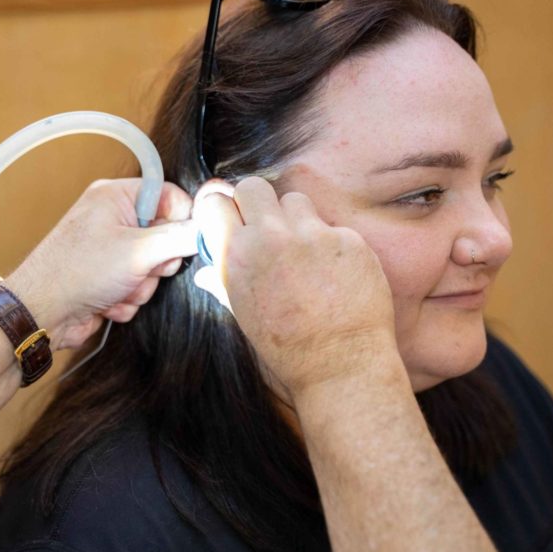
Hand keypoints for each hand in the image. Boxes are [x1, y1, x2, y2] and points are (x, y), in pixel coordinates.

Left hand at [7, 178, 196, 349]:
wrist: (41, 313)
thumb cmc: (76, 273)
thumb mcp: (139, 250)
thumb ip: (180, 237)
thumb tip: (207, 229)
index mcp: (116, 196)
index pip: (170, 196)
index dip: (181, 221)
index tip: (183, 241)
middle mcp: (112, 219)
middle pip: (165, 236)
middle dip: (157, 263)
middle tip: (142, 269)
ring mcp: (110, 251)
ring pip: (153, 268)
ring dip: (141, 286)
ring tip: (117, 288)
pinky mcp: (108, 279)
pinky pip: (137, 287)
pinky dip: (127, 299)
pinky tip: (107, 301)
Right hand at [193, 176, 396, 398]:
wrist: (340, 365)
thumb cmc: (286, 348)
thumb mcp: (243, 316)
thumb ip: (223, 283)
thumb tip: (204, 274)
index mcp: (237, 256)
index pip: (215, 202)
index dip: (222, 210)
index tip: (231, 219)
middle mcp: (272, 237)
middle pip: (254, 187)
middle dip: (256, 202)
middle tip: (265, 226)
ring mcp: (313, 235)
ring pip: (295, 200)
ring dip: (295, 219)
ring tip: (303, 253)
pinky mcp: (348, 240)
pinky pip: (331, 227)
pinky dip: (330, 244)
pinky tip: (334, 274)